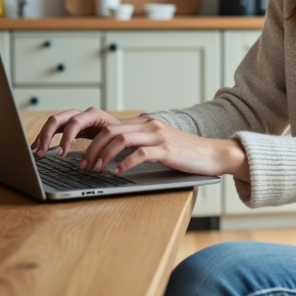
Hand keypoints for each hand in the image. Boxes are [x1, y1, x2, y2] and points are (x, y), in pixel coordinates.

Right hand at [30, 107, 123, 158]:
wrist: (124, 128)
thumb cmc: (120, 134)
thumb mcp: (114, 138)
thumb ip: (104, 147)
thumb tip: (95, 163)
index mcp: (93, 115)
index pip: (74, 123)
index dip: (66, 138)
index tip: (61, 154)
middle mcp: (80, 114)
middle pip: (57, 119)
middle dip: (46, 136)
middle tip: (41, 153)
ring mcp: (74, 118)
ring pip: (53, 123)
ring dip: (42, 137)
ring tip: (36, 152)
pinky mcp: (70, 125)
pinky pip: (54, 128)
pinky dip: (45, 137)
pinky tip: (38, 147)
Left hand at [77, 115, 249, 179]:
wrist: (213, 154)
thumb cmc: (185, 154)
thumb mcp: (158, 144)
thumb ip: (138, 144)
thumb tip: (111, 157)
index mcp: (144, 123)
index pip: (109, 126)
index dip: (91, 141)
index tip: (82, 157)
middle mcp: (149, 125)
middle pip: (110, 131)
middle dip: (92, 149)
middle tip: (83, 166)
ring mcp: (158, 136)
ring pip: (121, 139)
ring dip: (103, 156)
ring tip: (96, 169)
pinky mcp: (167, 149)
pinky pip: (140, 154)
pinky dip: (125, 163)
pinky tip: (118, 173)